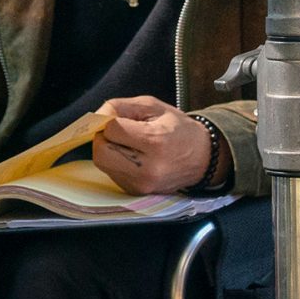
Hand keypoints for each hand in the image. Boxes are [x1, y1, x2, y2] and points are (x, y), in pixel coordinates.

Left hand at [93, 96, 211, 194]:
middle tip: (117, 131)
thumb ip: (121, 106)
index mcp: (154, 142)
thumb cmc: (178, 129)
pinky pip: (112, 173)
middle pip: (101, 152)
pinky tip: (132, 156)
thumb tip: (97, 116)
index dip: (110, 120)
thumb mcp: (153, 106)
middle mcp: (147, 168)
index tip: (120, 118)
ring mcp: (141, 184)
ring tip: (128, 144)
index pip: (111, 130)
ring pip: (103, 164)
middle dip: (103, 138)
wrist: (202, 158)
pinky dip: (115, 162)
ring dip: (108, 150)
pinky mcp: (136, 192)